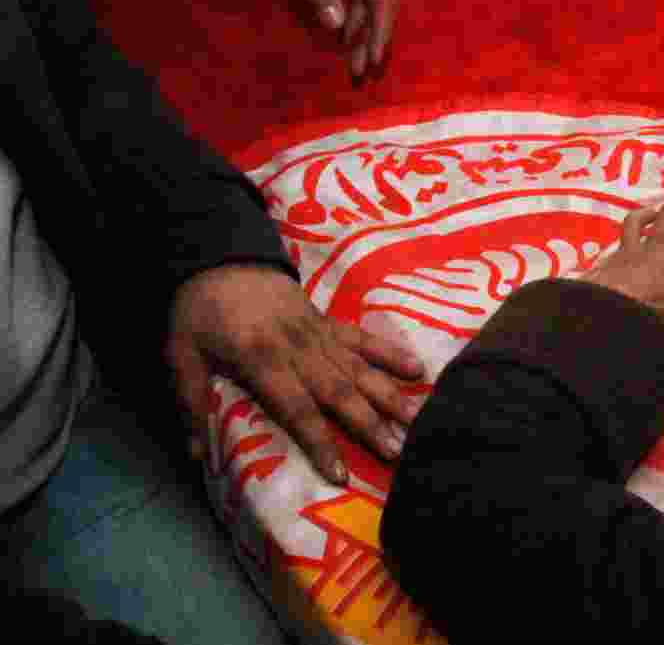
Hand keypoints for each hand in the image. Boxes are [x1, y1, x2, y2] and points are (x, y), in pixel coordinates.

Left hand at [165, 264, 424, 483]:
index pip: (296, 406)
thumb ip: (191, 400)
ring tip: (416, 422)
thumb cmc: (199, 310)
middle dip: (369, 424)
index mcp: (261, 356)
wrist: (220, 254)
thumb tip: (197, 454)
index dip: (319, 439)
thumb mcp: (180, 352)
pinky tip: (417, 369)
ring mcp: (319, 333)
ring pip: (359, 368)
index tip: (339, 473)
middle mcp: (298, 347)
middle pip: (339, 390)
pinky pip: (364, 339)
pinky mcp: (329, 322)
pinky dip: (390, 354)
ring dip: (389, 396)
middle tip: (397, 454)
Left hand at [264, 0, 395, 77]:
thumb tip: (335, 27)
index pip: (380, 4)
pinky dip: (355, 13)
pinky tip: (344, 34)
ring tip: (354, 62)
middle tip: (362, 74)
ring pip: (371, 1)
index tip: (374, 63)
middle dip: (372, 41)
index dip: (379, 36)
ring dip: (363, 31)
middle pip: (379, 6)